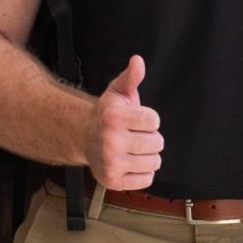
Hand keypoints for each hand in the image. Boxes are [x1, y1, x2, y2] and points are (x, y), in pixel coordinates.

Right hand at [91, 55, 163, 190]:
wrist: (85, 137)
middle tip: (135, 136)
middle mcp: (110, 141)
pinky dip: (143, 172)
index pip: (155, 120)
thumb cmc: (108, 115)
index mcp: (113, 118)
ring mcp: (111, 163)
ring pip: (155, 162)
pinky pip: (147, 179)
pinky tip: (130, 162)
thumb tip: (137, 61)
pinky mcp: (113, 181)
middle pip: (157, 143)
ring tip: (133, 149)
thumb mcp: (119, 92)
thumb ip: (132, 77)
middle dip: (150, 138)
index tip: (138, 120)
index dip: (150, 119)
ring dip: (148, 156)